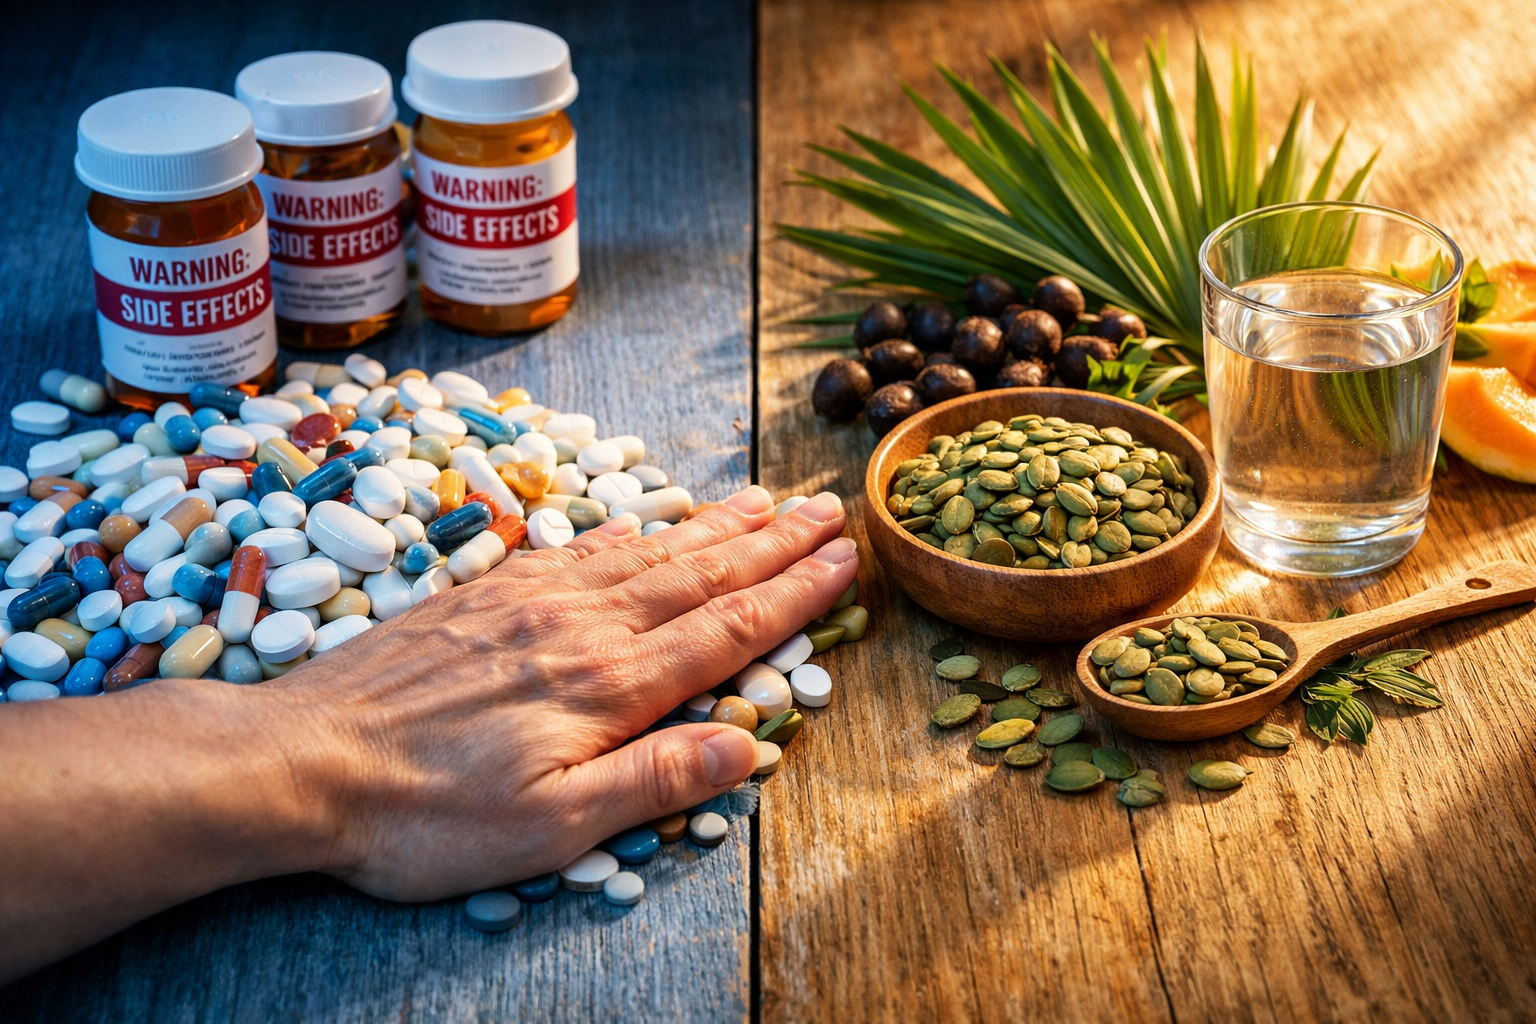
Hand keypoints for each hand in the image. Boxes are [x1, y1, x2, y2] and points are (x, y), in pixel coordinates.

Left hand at [282, 484, 855, 899]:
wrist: (303, 759)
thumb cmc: (425, 815)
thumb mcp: (548, 828)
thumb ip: (652, 782)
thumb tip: (747, 746)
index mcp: (608, 685)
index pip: (727, 628)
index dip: (795, 593)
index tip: (846, 557)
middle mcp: (581, 626)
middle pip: (700, 574)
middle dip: (773, 542)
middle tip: (828, 506)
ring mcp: (532, 600)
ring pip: (646, 551)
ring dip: (714, 525)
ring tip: (764, 498)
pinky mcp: (488, 593)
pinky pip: (580, 547)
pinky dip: (631, 528)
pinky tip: (647, 518)